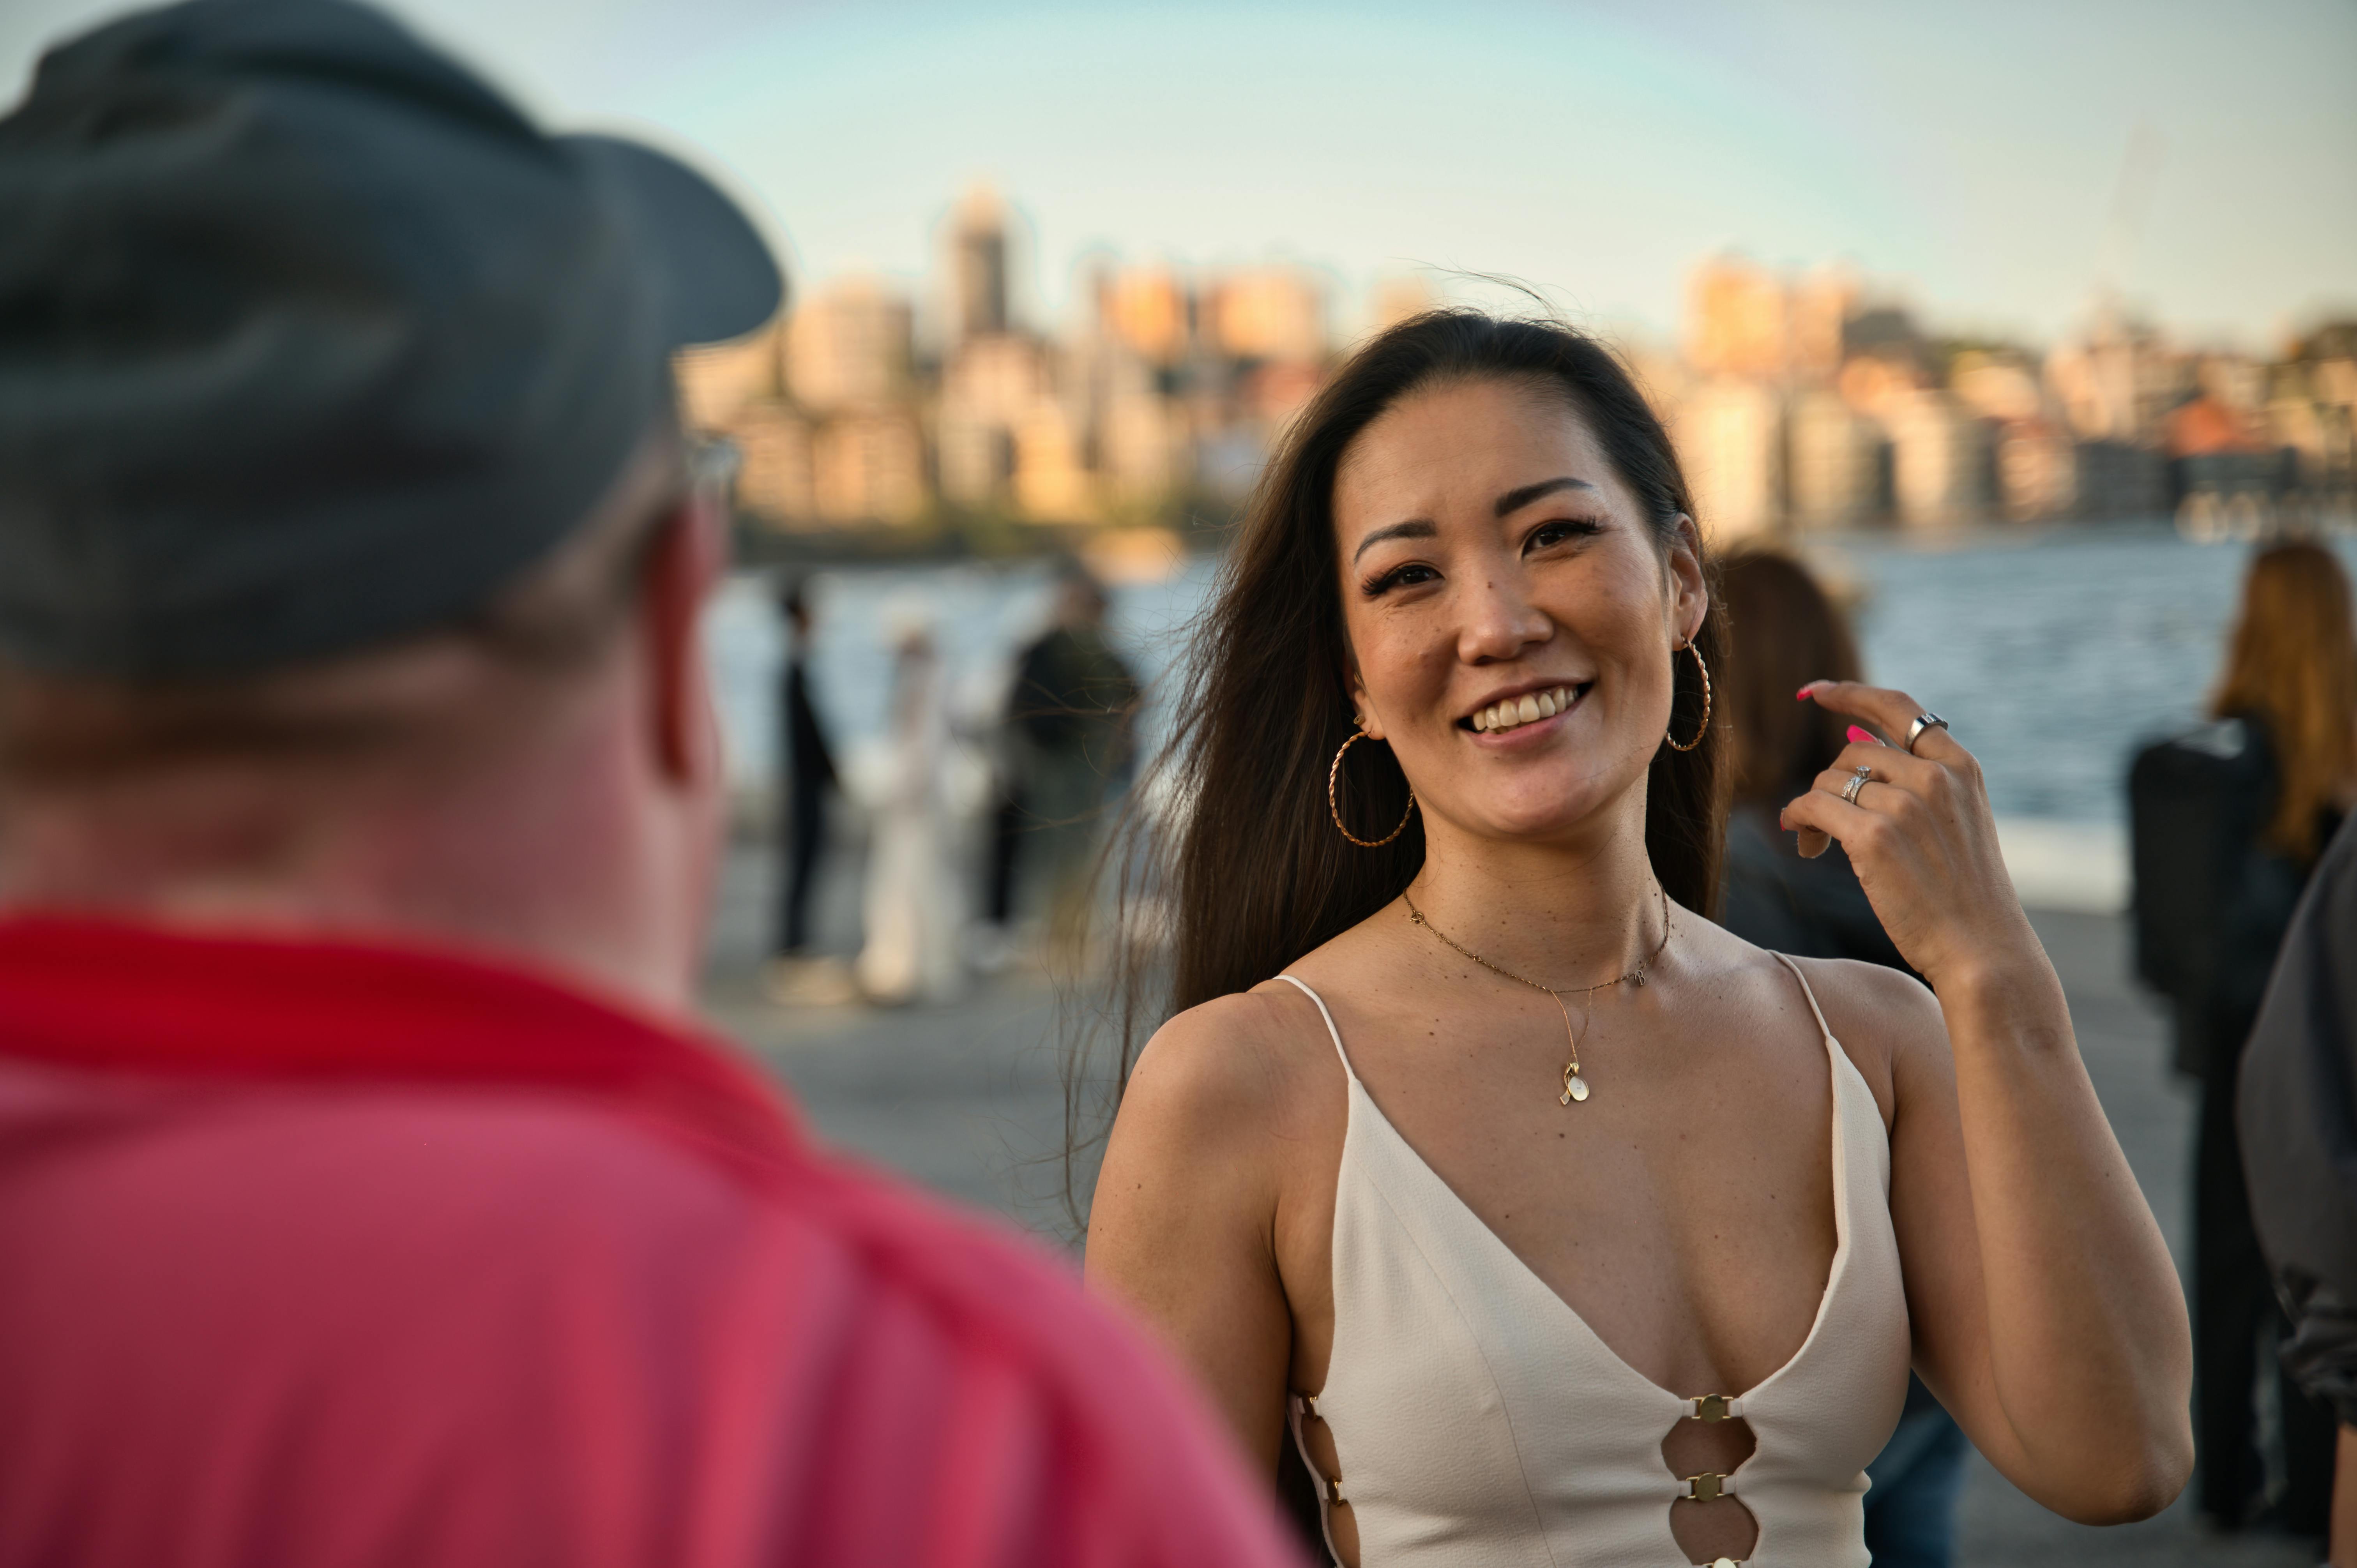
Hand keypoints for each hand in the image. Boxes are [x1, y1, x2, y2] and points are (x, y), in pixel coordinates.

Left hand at [1778, 681, 2035, 987]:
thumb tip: (1854, 740)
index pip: (1899, 707)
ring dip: (1811, 808)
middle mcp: (1934, 777)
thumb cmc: (1964, 895)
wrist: (1982, 950)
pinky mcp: (1874, 837)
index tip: (1816, 692)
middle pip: (1851, 752)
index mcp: (1961, 767)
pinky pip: (1811, 806)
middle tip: (1819, 822)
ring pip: (1828, 780)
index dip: (1852, 693)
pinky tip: (1801, 841)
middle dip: (1829, 783)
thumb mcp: (1958, 821)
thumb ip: (1917, 779)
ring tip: (1813, 842)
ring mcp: (1905, 805)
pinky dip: (1796, 818)